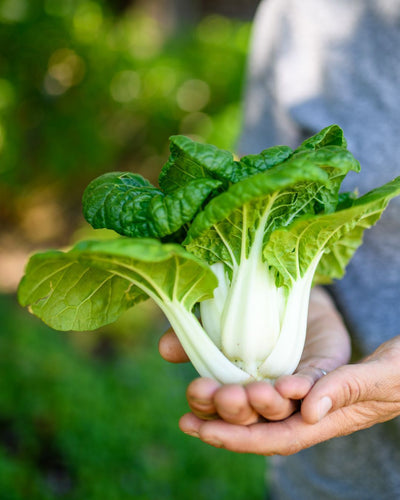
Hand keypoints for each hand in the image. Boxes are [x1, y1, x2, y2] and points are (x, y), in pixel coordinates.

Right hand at [159, 287, 357, 451]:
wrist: (288, 291)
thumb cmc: (248, 311)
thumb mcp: (214, 318)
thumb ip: (191, 334)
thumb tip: (165, 348)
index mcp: (234, 389)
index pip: (216, 411)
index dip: (204, 408)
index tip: (196, 391)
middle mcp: (262, 398)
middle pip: (248, 418)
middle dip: (235, 410)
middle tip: (228, 395)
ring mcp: (292, 390)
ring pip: (281, 410)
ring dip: (268, 405)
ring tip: (258, 392)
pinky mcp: (321, 372)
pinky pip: (313, 387)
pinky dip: (303, 390)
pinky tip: (292, 386)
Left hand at [176, 336, 399, 454]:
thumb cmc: (399, 374)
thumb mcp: (378, 376)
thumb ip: (346, 389)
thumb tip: (308, 408)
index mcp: (326, 421)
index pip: (275, 437)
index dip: (238, 438)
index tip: (203, 430)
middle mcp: (309, 415)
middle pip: (259, 427)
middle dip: (222, 424)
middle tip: (187, 415)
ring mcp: (304, 399)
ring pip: (258, 409)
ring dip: (225, 406)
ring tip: (195, 396)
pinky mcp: (301, 382)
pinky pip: (267, 390)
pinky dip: (241, 388)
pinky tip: (220, 379)